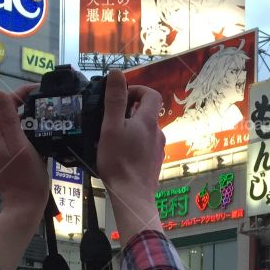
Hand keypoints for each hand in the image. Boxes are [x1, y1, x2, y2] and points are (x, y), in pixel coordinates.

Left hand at [0, 84, 50, 222]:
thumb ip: (8, 119)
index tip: (44, 92)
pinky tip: (42, 134)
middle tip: (50, 104)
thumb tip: (0, 92)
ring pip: (15, 121)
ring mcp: (0, 145)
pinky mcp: (8, 154)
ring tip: (49, 116)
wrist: (24, 206)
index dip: (25, 92)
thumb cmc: (26, 177)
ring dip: (30, 116)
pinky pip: (18, 134)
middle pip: (10, 109)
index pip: (8, 100)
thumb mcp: (19, 146)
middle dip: (28, 103)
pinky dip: (29, 130)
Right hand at [96, 70, 165, 246]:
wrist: (132, 196)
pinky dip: (136, 143)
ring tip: (114, 138)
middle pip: (148, 113)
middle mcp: (158, 133)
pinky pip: (146, 146)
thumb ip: (114, 99)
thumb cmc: (119, 162)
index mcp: (148, 121)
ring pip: (146, 130)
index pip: (151, 94)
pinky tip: (122, 154)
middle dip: (131, 110)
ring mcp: (158, 149)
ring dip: (132, 128)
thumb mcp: (111, 127)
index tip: (121, 97)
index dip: (137, 90)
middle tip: (112, 118)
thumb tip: (116, 73)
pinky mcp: (155, 163)